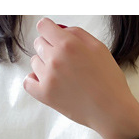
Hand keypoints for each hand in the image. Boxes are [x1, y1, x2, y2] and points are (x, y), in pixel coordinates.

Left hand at [23, 18, 137, 135]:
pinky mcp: (45, 95)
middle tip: (66, 62)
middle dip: (50, 48)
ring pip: (34, 62)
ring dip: (45, 65)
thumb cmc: (109, 81)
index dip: (50, 31)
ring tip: (63, 76)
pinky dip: (34, 80)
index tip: (56, 38)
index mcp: (68, 44)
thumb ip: (77, 33)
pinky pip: (28, 82)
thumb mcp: (99, 48)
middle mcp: (55, 59)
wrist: (111, 111)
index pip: (44, 26)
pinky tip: (47, 82)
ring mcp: (48, 78)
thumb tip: (60, 30)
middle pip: (38, 43)